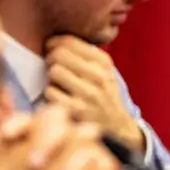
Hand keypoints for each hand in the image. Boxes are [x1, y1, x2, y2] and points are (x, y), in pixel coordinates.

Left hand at [44, 35, 143, 152]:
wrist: (118, 128)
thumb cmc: (104, 96)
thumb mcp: (104, 72)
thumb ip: (84, 55)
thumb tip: (52, 41)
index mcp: (104, 63)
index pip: (69, 41)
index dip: (53, 43)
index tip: (52, 50)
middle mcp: (99, 76)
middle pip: (58, 54)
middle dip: (51, 60)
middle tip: (54, 68)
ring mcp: (88, 94)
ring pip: (54, 72)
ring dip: (52, 78)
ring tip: (60, 84)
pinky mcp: (77, 110)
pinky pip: (51, 92)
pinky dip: (52, 95)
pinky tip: (61, 98)